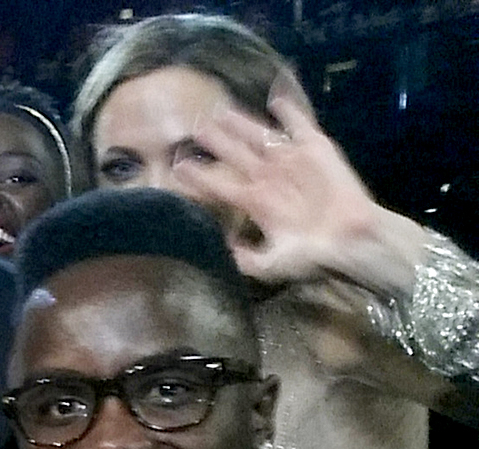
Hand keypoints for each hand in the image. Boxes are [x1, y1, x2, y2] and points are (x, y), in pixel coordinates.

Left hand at [176, 75, 420, 295]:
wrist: (352, 240)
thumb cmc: (313, 255)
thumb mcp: (273, 265)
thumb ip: (246, 260)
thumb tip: (222, 250)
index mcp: (255, 202)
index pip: (219, 185)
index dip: (198, 176)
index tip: (177, 167)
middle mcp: (268, 178)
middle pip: (235, 155)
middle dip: (216, 141)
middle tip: (193, 127)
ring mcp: (291, 162)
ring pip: (260, 137)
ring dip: (241, 124)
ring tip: (220, 111)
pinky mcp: (316, 150)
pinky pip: (301, 126)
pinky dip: (290, 113)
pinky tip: (275, 101)